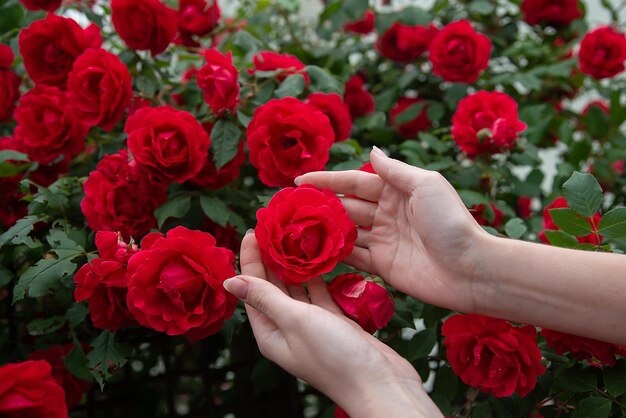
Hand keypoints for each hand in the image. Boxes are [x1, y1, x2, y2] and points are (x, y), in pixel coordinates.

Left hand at [224, 231, 441, 417]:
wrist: (380, 384)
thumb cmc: (334, 356)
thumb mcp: (295, 321)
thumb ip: (265, 298)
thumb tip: (229, 281)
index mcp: (270, 333)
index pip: (252, 290)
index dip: (250, 260)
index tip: (252, 230)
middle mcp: (287, 329)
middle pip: (272, 287)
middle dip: (270, 258)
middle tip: (272, 227)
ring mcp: (311, 325)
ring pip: (296, 289)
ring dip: (293, 265)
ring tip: (292, 235)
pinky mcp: (333, 322)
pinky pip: (319, 294)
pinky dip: (317, 277)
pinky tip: (317, 257)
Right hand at [297, 147, 487, 313]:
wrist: (469, 269)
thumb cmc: (450, 222)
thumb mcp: (425, 185)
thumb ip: (394, 170)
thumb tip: (372, 152)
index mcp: (396, 190)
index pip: (353, 183)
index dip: (326, 181)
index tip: (298, 181)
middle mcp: (386, 213)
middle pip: (346, 206)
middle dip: (319, 205)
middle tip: (288, 208)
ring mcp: (383, 240)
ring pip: (345, 231)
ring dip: (322, 229)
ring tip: (293, 229)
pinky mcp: (382, 265)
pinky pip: (352, 257)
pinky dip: (333, 254)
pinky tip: (312, 252)